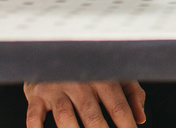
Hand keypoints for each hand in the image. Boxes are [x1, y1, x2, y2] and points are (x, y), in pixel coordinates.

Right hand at [24, 81, 144, 127]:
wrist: (54, 55)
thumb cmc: (91, 71)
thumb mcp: (116, 76)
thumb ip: (133, 94)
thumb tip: (141, 118)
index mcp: (103, 77)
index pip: (118, 105)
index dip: (126, 124)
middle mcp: (80, 82)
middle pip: (92, 114)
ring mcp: (57, 88)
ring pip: (65, 116)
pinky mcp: (37, 95)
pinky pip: (34, 115)